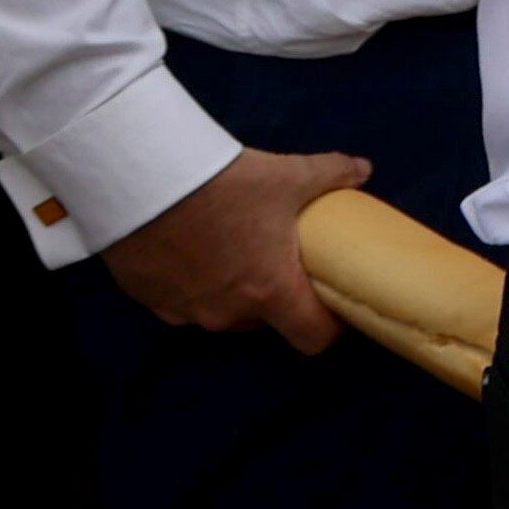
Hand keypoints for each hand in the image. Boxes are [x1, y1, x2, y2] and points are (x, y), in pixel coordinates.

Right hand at [102, 147, 370, 346]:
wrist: (144, 179)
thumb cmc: (226, 183)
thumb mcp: (288, 175)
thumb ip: (332, 174)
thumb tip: (364, 169)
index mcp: (270, 291)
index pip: (313, 338)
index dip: (329, 326)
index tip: (332, 302)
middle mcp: (228, 313)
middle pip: (266, 320)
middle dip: (276, 297)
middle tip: (279, 260)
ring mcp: (185, 311)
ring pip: (222, 313)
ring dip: (232, 291)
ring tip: (232, 250)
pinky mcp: (150, 300)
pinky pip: (182, 302)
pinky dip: (192, 284)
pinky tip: (189, 250)